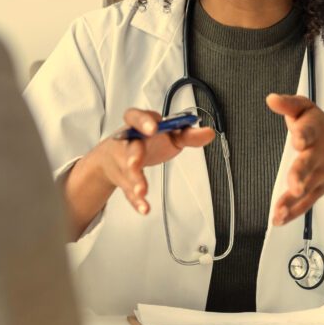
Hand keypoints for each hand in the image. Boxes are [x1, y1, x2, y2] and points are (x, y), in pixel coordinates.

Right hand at [86, 108, 214, 215]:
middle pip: (129, 147)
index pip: (136, 117)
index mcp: (139, 126)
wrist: (115, 157)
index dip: (144, 122)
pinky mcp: (123, 180)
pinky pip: (128, 191)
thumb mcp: (168, 135)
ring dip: (135, 180)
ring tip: (142, 191)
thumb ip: (188, 134)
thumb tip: (208, 133)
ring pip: (127, 171)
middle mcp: (128, 142)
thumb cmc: (147, 142)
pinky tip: (144, 207)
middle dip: (133, 155)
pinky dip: (136, 201)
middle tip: (136, 162)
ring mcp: (123, 161)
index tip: (153, 128)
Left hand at [266, 93, 323, 226]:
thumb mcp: (308, 110)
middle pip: (308, 165)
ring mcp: (319, 175)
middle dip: (300, 175)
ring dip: (292, 200)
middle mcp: (319, 154)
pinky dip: (292, 212)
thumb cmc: (323, 129)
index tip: (298, 140)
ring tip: (279, 211)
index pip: (309, 131)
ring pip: (306, 189)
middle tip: (295, 185)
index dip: (303, 135)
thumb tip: (271, 98)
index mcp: (315, 131)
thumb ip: (289, 104)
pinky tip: (279, 219)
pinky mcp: (317, 190)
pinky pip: (305, 203)